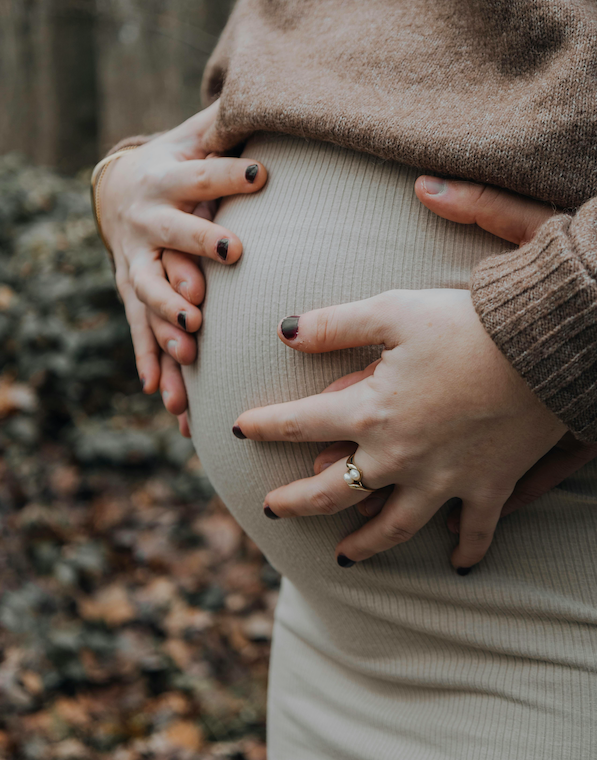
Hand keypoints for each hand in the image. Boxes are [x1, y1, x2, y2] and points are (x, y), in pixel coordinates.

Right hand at [100, 101, 266, 416]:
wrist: (119, 187)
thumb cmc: (175, 161)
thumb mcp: (193, 136)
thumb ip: (227, 124)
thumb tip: (272, 89)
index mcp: (169, 177)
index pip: (202, 174)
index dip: (228, 173)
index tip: (260, 173)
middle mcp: (148, 221)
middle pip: (173, 234)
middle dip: (198, 245)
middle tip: (230, 257)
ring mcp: (136, 261)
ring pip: (150, 291)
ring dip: (170, 315)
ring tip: (194, 340)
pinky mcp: (132, 291)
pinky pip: (140, 329)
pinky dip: (151, 359)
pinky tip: (164, 392)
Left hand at [232, 179, 584, 571]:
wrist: (540, 348)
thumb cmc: (465, 324)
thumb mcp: (392, 311)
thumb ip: (334, 325)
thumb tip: (283, 330)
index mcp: (370, 411)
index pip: (300, 423)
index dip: (264, 426)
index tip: (237, 430)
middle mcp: (397, 457)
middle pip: (332, 492)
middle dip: (296, 501)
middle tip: (273, 509)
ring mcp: (442, 480)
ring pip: (392, 527)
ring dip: (364, 544)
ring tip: (343, 557)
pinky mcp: (487, 488)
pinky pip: (474, 530)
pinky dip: (466, 549)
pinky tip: (458, 563)